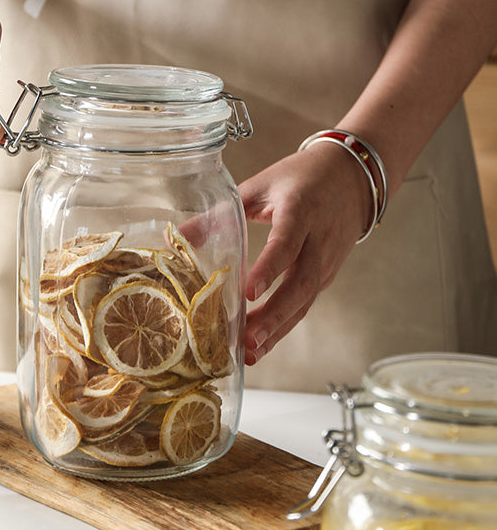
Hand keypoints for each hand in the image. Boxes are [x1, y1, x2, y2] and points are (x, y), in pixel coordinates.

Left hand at [240, 143, 373, 364]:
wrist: (353, 177)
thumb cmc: (302, 178)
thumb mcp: (261, 185)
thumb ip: (222, 211)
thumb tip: (176, 236)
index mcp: (301, 210)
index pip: (287, 243)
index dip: (270, 268)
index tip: (250, 291)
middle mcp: (319, 240)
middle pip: (301, 284)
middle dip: (274, 315)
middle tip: (248, 340)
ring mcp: (327, 261)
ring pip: (305, 301)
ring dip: (278, 329)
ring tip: (250, 352)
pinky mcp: (327, 275)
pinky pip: (306, 304)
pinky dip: (284, 326)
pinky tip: (261, 344)